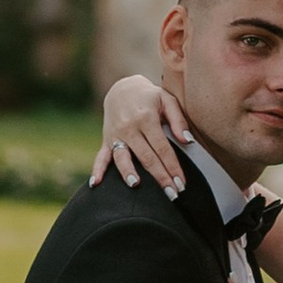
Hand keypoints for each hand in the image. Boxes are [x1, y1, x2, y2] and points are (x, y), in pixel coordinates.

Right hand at [91, 75, 189, 196]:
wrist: (122, 89)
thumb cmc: (150, 97)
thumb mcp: (167, 100)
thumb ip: (178, 120)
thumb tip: (188, 140)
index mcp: (146, 118)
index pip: (162, 148)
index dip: (173, 167)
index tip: (181, 183)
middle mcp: (129, 128)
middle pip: (146, 157)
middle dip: (160, 177)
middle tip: (172, 194)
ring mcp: (116, 135)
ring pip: (123, 158)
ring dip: (128, 173)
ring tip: (136, 185)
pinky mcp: (106, 140)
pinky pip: (101, 157)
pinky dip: (97, 170)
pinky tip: (95, 184)